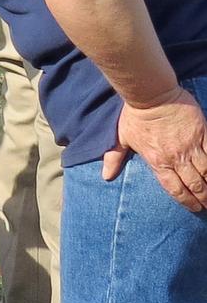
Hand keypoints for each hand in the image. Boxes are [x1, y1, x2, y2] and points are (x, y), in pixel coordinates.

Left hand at [102, 87, 206, 211]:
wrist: (151, 93)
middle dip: (203, 198)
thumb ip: (115, 158)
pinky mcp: (202, 133)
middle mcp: (176, 158)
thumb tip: (106, 176)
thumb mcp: (122, 138)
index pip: (174, 189)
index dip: (186, 201)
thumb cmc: (135, 115)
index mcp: (157, 162)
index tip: (194, 208)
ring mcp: (191, 146)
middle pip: (194, 185)